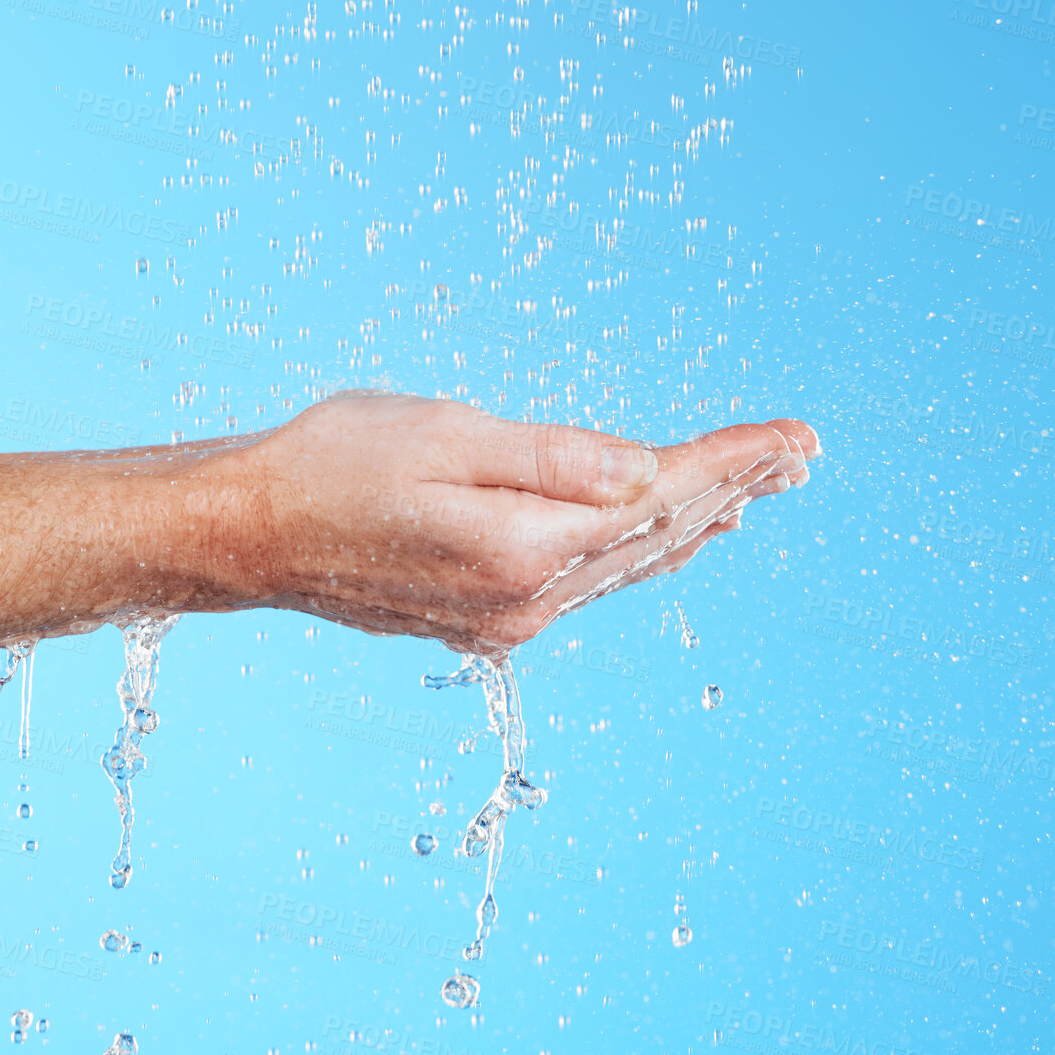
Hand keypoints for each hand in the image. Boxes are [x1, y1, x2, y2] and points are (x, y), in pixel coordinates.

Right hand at [191, 392, 819, 652]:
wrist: (251, 532)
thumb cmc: (333, 464)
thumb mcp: (445, 435)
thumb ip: (554, 458)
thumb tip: (647, 474)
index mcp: (524, 550)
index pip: (659, 498)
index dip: (732, 464)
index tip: (797, 437)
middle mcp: (528, 602)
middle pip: (658, 539)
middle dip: (734, 491)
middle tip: (803, 457)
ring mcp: (509, 619)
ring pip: (629, 565)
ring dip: (699, 523)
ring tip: (760, 489)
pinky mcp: (486, 618)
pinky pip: (591, 581)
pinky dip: (643, 548)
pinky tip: (671, 532)